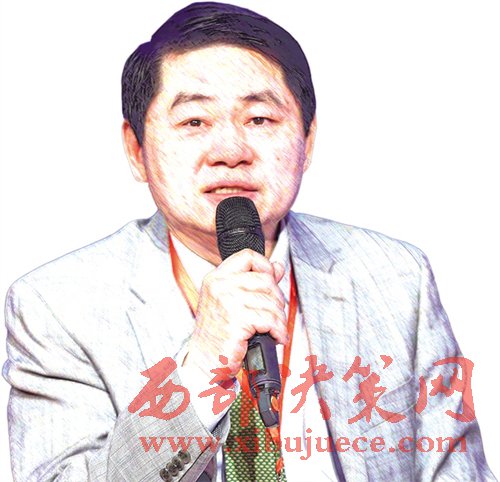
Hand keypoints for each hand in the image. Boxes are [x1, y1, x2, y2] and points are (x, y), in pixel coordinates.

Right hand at [182, 249, 286, 380]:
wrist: (205, 362)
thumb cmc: (217, 334)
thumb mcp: (232, 301)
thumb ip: (254, 281)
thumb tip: (277, 267)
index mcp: (216, 278)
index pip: (248, 256)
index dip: (265, 266)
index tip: (271, 281)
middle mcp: (220, 286)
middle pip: (265, 280)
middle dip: (277, 299)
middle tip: (274, 314)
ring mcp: (227, 302)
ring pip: (271, 302)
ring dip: (279, 319)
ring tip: (274, 329)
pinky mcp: (237, 321)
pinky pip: (270, 320)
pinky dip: (279, 331)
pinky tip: (275, 337)